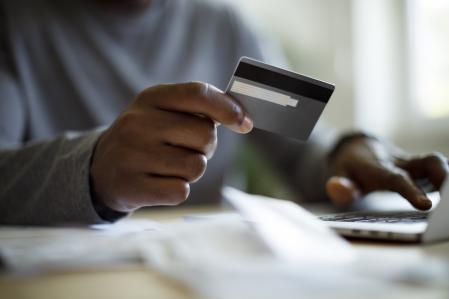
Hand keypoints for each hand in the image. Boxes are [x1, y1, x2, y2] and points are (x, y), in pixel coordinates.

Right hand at [90, 82, 252, 211]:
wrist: (101, 170)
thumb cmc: (146, 138)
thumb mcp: (163, 112)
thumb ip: (199, 109)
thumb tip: (242, 119)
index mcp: (150, 98)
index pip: (198, 93)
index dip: (227, 108)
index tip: (244, 123)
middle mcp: (138, 122)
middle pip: (205, 135)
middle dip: (205, 147)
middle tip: (187, 149)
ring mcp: (131, 155)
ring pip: (196, 166)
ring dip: (191, 170)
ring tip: (169, 166)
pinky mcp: (131, 186)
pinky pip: (181, 191)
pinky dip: (177, 189)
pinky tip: (159, 182)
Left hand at [325, 135, 448, 209]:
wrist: (357, 148)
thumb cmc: (349, 167)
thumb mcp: (338, 175)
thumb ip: (340, 185)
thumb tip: (337, 189)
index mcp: (378, 167)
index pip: (396, 178)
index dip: (411, 190)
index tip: (426, 205)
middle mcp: (400, 163)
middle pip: (427, 163)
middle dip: (443, 176)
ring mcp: (412, 164)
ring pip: (436, 164)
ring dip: (447, 178)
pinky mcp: (420, 167)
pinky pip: (438, 169)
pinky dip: (445, 179)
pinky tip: (447, 199)